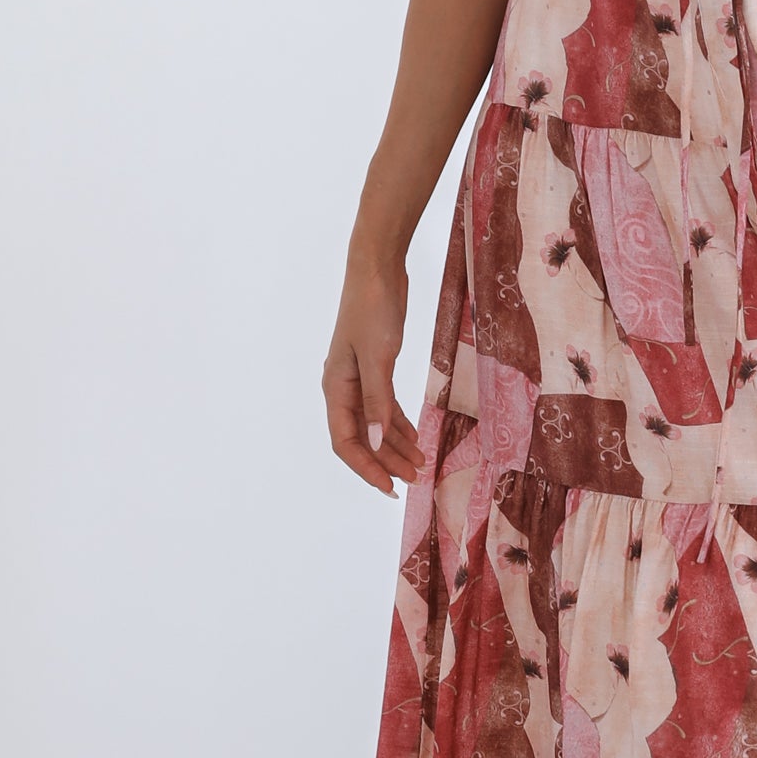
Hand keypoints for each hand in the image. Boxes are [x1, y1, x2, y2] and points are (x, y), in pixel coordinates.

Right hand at [323, 251, 428, 495]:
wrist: (377, 270)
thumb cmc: (373, 309)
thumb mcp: (378, 357)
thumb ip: (376, 401)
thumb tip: (373, 440)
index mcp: (336, 389)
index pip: (346, 441)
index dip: (366, 467)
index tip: (390, 487)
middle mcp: (344, 389)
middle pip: (361, 438)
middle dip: (386, 461)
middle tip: (415, 479)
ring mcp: (359, 379)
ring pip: (374, 424)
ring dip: (395, 445)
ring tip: (420, 464)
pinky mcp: (375, 368)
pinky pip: (384, 406)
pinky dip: (398, 424)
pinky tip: (414, 437)